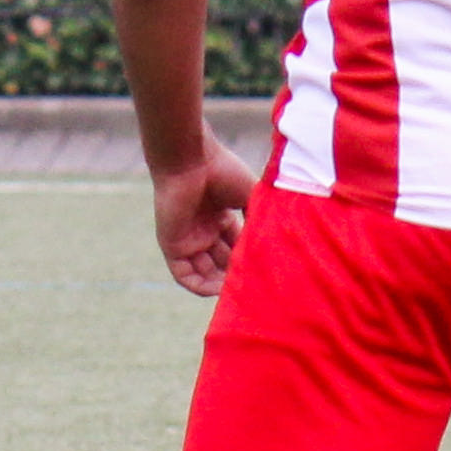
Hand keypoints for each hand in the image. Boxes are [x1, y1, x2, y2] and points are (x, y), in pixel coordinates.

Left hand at [151, 132, 258, 297]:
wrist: (191, 159)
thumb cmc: (221, 170)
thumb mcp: (251, 197)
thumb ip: (261, 219)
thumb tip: (278, 244)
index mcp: (220, 217)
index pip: (237, 247)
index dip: (250, 259)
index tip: (267, 269)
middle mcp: (204, 230)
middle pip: (223, 262)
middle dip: (238, 273)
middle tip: (254, 283)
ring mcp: (188, 238)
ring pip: (205, 271)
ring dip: (221, 284)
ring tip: (241, 289)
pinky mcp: (172, 245)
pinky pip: (184, 274)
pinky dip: (199, 285)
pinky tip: (217, 290)